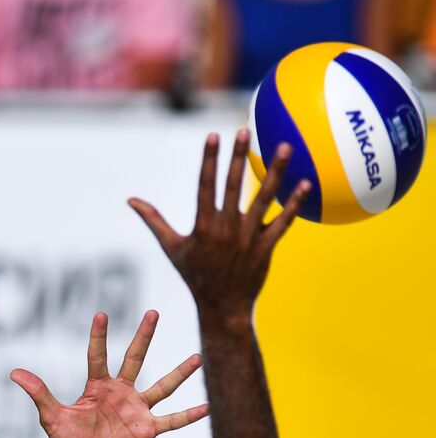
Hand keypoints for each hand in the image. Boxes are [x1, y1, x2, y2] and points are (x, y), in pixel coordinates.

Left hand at [11, 311, 207, 437]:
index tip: (101, 314)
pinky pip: (172, 421)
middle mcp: (120, 394)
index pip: (98, 356)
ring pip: (163, 386)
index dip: (99, 337)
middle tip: (154, 312)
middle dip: (144, 336)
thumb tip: (14, 373)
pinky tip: (208, 407)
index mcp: (97, 387)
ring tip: (198, 357)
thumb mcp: (52, 417)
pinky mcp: (147, 430)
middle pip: (135, 359)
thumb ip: (39, 393)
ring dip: (180, 373)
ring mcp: (136, 411)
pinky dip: (188, 416)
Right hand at [128, 130, 310, 321]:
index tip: (214, 136)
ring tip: (286, 146)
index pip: (206, 186)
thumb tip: (131, 200)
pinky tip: (306, 183)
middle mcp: (226, 229)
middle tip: (245, 130)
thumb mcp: (171, 247)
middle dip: (239, 156)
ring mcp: (248, 238)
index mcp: (203, 226)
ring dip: (276, 172)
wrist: (222, 307)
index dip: (210, 160)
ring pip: (264, 198)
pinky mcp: (266, 247)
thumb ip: (154, 220)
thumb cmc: (195, 275)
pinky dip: (295, 204)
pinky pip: (283, 221)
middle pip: (233, 185)